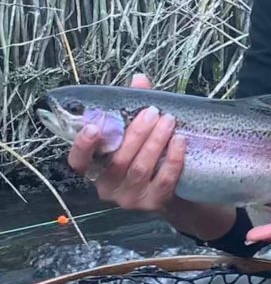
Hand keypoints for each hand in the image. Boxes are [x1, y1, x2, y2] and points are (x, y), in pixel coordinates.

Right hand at [67, 73, 185, 212]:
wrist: (177, 191)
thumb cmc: (150, 156)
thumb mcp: (139, 132)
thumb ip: (134, 107)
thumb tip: (139, 80)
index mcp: (96, 169)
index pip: (78, 162)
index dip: (82, 146)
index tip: (93, 127)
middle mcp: (107, 187)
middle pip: (117, 160)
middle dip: (136, 133)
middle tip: (153, 112)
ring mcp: (129, 198)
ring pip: (140, 168)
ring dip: (155, 142)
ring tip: (169, 121)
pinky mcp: (152, 204)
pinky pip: (163, 181)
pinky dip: (172, 159)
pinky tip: (180, 141)